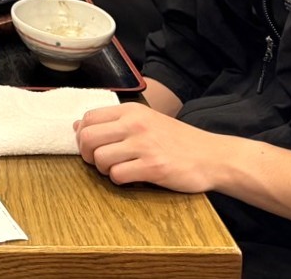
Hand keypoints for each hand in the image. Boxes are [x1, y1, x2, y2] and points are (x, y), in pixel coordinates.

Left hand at [75, 103, 228, 193]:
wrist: (212, 156)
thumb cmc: (177, 140)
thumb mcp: (145, 121)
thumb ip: (114, 122)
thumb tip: (78, 126)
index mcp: (131, 110)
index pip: (88, 118)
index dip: (83, 135)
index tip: (92, 146)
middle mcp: (135, 124)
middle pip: (87, 138)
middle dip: (87, 154)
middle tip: (99, 161)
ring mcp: (144, 145)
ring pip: (100, 158)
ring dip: (104, 169)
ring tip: (118, 169)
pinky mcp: (153, 167)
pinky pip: (118, 175)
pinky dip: (119, 180)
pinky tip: (131, 177)